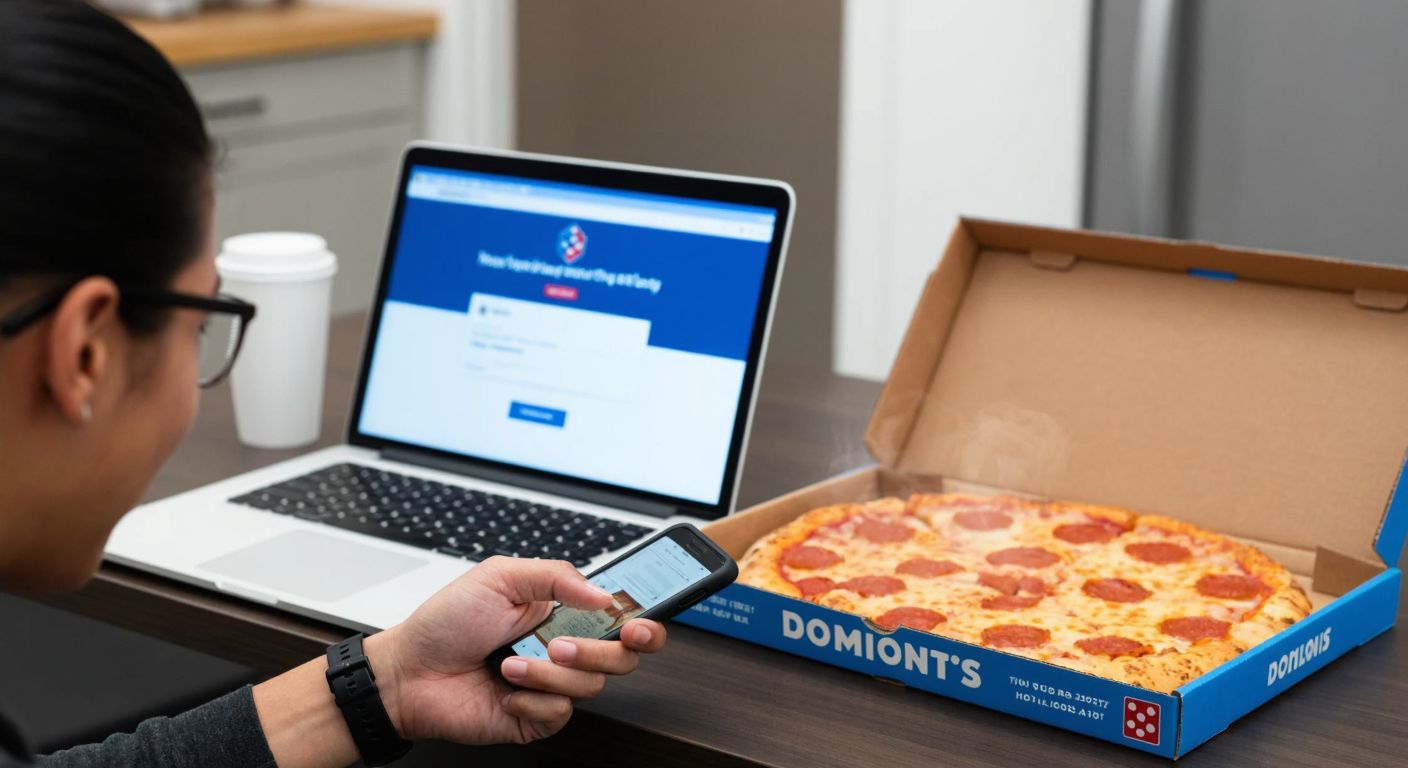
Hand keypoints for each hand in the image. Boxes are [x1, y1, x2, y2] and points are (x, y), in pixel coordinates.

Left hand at [367, 556, 666, 744]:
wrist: (408, 671)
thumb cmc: (446, 622)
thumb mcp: (500, 576)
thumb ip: (557, 576)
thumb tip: (602, 593)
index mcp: (564, 613)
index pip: (623, 620)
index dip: (643, 625)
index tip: (638, 624)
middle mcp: (565, 650)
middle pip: (621, 658)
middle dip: (597, 651)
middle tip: (558, 645)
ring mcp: (552, 686)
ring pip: (590, 686)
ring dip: (546, 673)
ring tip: (509, 662)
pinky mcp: (536, 717)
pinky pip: (561, 713)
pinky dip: (532, 699)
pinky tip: (505, 689)